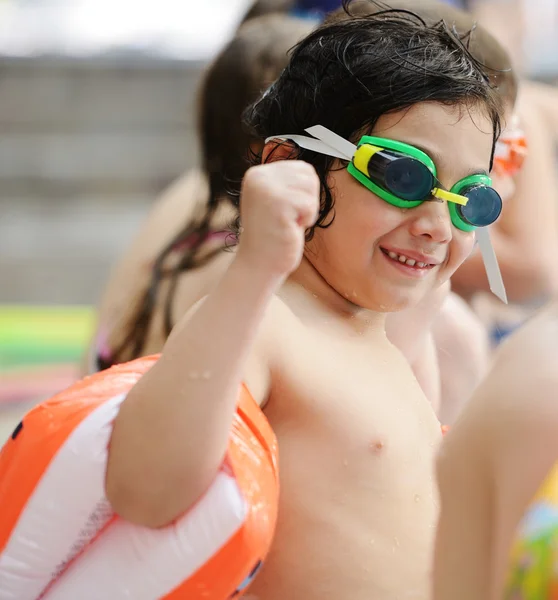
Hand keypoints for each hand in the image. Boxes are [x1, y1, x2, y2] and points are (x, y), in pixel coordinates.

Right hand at [236, 160, 319, 281]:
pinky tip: (290, 228)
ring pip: (311, 188)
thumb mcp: (275, 199)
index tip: (288, 209)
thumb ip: (287, 182)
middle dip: (307, 200)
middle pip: (309, 175)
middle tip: (289, 218)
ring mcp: (267, 189)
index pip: (303, 168)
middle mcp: (259, 177)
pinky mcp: (278, 204)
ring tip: (289, 222)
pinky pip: (310, 204)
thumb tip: (310, 171)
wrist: (258, 263)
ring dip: (308, 210)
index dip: (305, 192)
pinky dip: (307, 220)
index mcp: (257, 173)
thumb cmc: (272, 235)